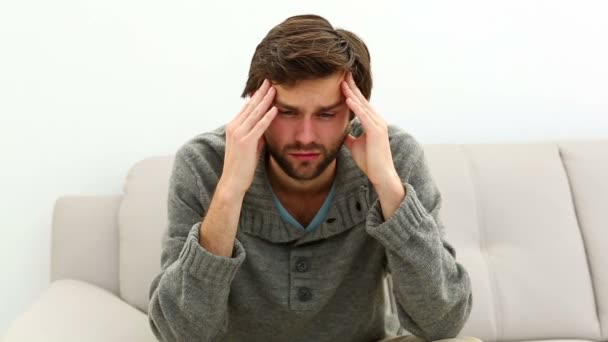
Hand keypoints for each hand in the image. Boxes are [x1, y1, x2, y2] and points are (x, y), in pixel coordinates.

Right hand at [220, 79, 276, 195]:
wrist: (232, 182)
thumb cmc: (241, 166)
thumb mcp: (250, 147)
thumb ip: (256, 135)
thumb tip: (266, 128)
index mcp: (233, 127)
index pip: (247, 108)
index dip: (256, 96)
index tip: (265, 86)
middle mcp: (234, 128)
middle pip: (250, 106)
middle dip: (261, 92)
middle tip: (270, 80)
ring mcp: (239, 134)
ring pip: (255, 113)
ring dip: (266, 100)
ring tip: (274, 88)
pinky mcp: (246, 142)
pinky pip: (259, 127)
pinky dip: (268, 117)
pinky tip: (275, 108)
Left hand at [341, 72, 404, 218]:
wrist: (381, 175)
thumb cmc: (370, 162)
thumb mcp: (355, 145)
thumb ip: (348, 136)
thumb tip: (341, 132)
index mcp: (373, 122)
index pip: (360, 103)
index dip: (351, 91)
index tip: (342, 80)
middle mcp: (377, 120)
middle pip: (362, 100)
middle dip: (352, 86)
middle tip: (343, 73)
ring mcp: (378, 125)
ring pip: (362, 105)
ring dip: (352, 93)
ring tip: (342, 82)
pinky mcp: (376, 132)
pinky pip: (364, 116)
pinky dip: (355, 107)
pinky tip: (347, 99)